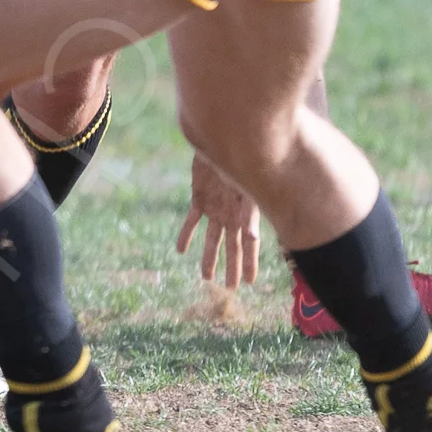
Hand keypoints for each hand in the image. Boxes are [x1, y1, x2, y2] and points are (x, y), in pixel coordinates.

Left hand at [175, 153, 261, 288]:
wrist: (220, 143)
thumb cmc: (241, 164)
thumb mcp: (247, 190)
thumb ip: (249, 215)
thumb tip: (251, 239)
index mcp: (245, 216)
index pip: (249, 247)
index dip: (250, 265)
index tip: (250, 283)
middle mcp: (231, 216)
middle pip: (231, 248)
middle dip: (232, 268)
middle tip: (230, 288)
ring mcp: (215, 209)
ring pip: (212, 239)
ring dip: (209, 257)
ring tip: (206, 277)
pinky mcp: (200, 199)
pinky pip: (191, 221)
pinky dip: (186, 235)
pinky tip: (180, 250)